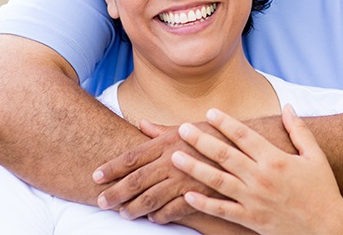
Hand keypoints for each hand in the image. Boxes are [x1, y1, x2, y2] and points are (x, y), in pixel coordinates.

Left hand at [92, 120, 223, 222]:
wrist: (247, 146)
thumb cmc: (215, 134)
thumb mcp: (187, 128)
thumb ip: (161, 130)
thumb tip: (141, 123)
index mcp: (168, 142)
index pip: (133, 156)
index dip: (112, 167)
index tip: (96, 175)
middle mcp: (173, 160)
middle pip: (137, 179)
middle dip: (116, 192)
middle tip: (100, 201)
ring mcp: (185, 178)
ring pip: (151, 198)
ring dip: (134, 208)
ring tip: (122, 213)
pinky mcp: (199, 194)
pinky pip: (174, 210)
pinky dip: (160, 216)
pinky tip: (153, 219)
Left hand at [171, 105, 342, 234]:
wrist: (328, 229)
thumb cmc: (322, 189)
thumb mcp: (314, 155)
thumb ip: (299, 130)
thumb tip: (287, 106)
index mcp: (275, 159)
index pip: (244, 135)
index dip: (225, 122)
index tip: (209, 112)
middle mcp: (261, 178)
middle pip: (225, 155)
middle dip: (201, 140)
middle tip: (182, 129)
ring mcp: (254, 200)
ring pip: (218, 182)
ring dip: (194, 168)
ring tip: (175, 157)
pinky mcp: (251, 220)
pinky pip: (223, 211)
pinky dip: (204, 204)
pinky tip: (187, 195)